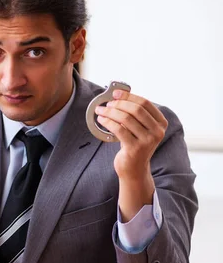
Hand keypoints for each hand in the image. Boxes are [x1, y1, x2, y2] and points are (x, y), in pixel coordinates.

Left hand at [95, 89, 167, 220]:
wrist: (134, 169)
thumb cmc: (135, 145)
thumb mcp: (140, 129)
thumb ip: (136, 114)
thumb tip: (120, 94)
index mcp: (161, 123)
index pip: (145, 103)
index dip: (129, 96)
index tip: (116, 93)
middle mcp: (157, 132)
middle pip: (136, 109)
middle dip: (119, 104)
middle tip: (106, 104)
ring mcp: (147, 141)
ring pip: (126, 118)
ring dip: (110, 112)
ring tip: (101, 111)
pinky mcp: (135, 149)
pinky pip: (119, 129)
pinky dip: (108, 122)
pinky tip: (101, 120)